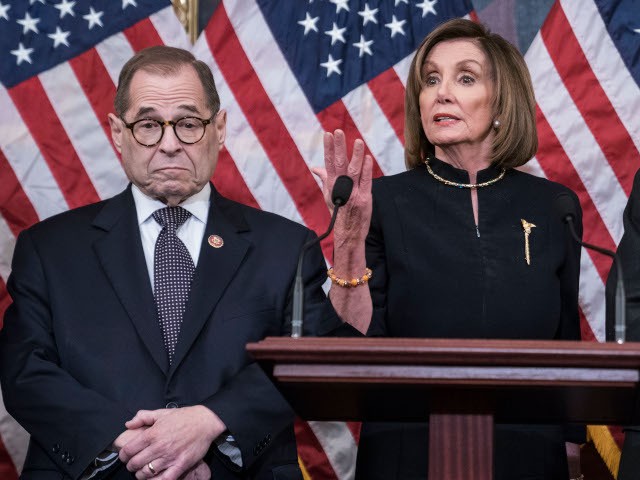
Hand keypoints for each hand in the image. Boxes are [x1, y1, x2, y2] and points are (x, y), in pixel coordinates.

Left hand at [118, 406, 225, 479]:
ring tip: (142, 472)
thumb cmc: (183, 417)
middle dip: (131, 466)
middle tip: (133, 464)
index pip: (129, 450)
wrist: (205, 422)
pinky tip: (154, 478)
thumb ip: (143, 417)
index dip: (123, 455)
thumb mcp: (162, 413)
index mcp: (152, 434)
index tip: (125, 456)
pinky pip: (164, 479)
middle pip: (135, 463)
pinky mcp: (180, 465)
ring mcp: (170, 457)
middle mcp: (159, 447)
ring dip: (141, 474)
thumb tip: (128, 424)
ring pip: (146, 473)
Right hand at [312, 129, 372, 248]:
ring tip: (358, 141)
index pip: (328, 163)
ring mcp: (353, 193)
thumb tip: (315, 168)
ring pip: (354, 171)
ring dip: (356, 155)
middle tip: (338, 131)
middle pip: (339, 164)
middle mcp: (341, 188)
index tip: (328, 134)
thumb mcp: (329, 195)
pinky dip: (367, 169)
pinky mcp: (365, 198)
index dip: (328, 148)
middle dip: (338, 147)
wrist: (348, 233)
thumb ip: (324, 179)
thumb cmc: (339, 212)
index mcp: (332, 185)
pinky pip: (366, 181)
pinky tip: (368, 158)